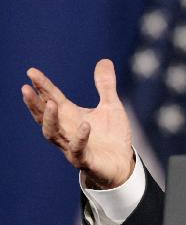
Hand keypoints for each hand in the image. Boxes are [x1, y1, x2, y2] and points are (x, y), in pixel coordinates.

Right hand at [22, 59, 134, 189]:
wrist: (122, 164)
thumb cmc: (112, 136)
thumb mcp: (111, 106)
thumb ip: (105, 85)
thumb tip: (104, 60)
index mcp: (70, 116)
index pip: (52, 98)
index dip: (42, 86)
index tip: (31, 72)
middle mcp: (66, 130)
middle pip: (44, 116)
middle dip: (34, 104)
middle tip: (25, 88)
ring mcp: (73, 146)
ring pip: (53, 134)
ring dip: (50, 120)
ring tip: (50, 103)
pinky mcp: (85, 160)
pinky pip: (78, 150)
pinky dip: (80, 138)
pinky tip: (85, 125)